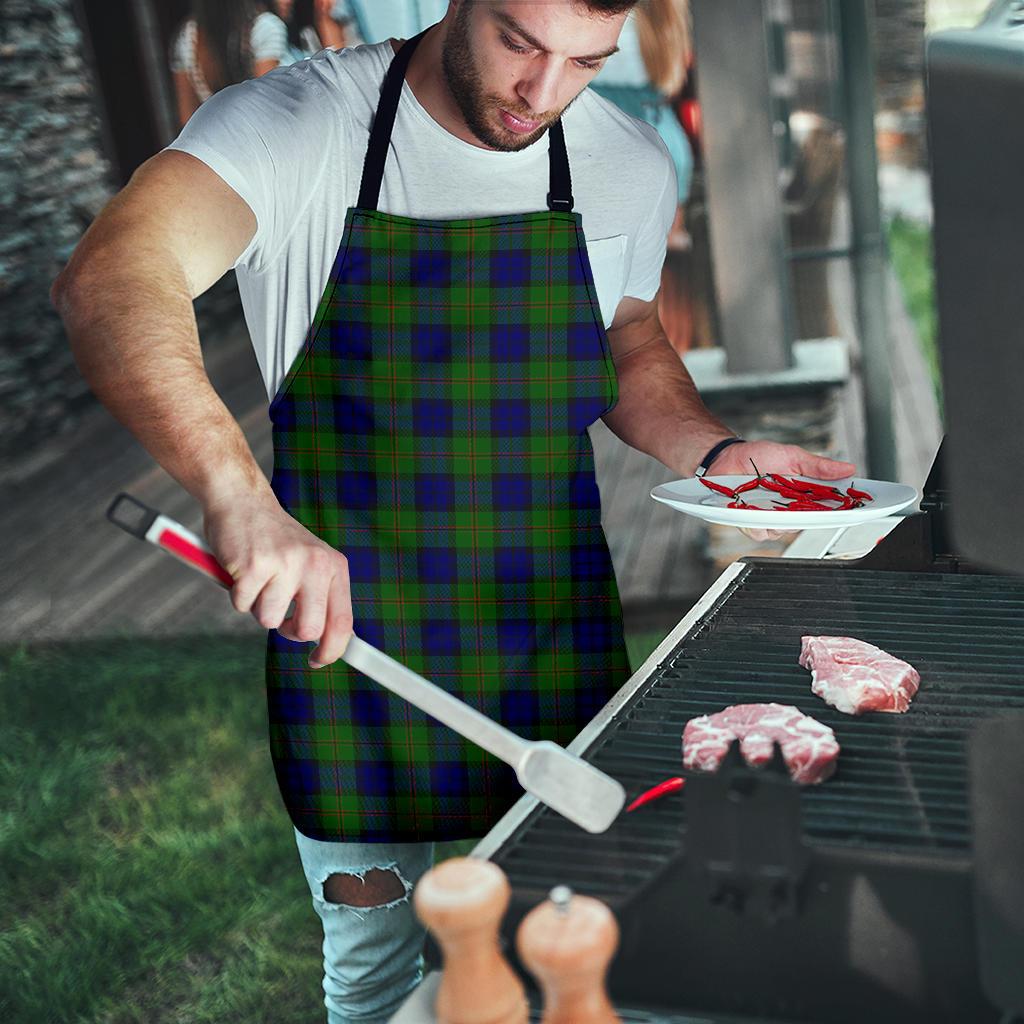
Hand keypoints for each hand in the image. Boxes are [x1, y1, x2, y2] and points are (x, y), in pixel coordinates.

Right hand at [202, 491, 352, 667]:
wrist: (242, 500)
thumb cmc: (275, 540)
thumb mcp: (310, 562)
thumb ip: (321, 597)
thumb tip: (328, 642)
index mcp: (334, 566)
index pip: (342, 621)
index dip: (332, 650)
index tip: (319, 661)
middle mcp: (315, 564)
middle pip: (308, 630)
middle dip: (289, 631)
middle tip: (280, 614)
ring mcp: (285, 564)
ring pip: (269, 620)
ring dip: (258, 606)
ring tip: (259, 578)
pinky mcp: (254, 566)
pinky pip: (242, 605)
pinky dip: (237, 594)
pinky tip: (242, 569)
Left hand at [708, 440, 856, 542]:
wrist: (727, 457)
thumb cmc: (759, 457)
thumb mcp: (793, 456)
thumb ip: (818, 467)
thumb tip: (848, 468)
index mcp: (804, 495)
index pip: (829, 508)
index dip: (844, 511)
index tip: (858, 509)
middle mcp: (790, 510)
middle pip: (809, 523)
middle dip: (810, 515)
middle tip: (804, 501)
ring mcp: (771, 518)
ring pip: (784, 531)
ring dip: (780, 517)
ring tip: (770, 498)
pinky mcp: (751, 523)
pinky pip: (760, 532)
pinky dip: (758, 521)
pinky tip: (752, 508)